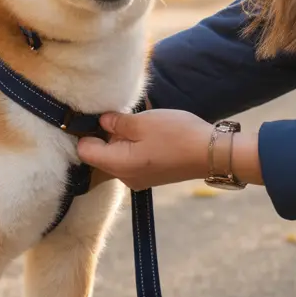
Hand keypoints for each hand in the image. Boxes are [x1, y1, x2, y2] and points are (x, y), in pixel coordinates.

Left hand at [76, 109, 216, 190]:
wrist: (211, 153)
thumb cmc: (176, 136)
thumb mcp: (142, 122)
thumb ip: (116, 123)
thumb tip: (102, 122)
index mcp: (117, 165)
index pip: (85, 151)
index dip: (87, 132)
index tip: (98, 117)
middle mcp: (125, 178)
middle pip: (101, 155)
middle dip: (107, 135)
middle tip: (124, 117)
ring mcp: (139, 179)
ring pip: (118, 156)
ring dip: (123, 139)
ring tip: (140, 124)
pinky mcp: (151, 176)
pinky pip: (133, 160)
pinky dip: (135, 146)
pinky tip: (151, 134)